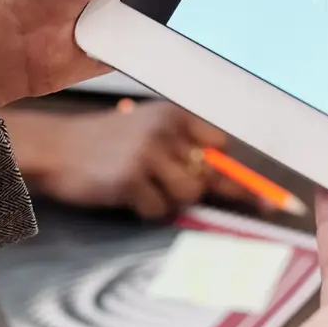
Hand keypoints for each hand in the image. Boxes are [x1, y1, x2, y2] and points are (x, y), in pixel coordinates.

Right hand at [3, 102, 230, 219]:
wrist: (56, 148)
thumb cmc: (105, 143)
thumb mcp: (147, 130)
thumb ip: (184, 148)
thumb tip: (229, 180)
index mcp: (174, 115)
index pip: (222, 146)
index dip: (236, 174)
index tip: (271, 202)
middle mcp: (166, 130)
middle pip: (207, 175)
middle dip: (191, 189)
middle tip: (162, 186)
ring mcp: (148, 153)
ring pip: (188, 195)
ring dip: (167, 201)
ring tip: (141, 188)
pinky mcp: (130, 178)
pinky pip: (158, 211)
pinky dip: (144, 211)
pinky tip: (125, 195)